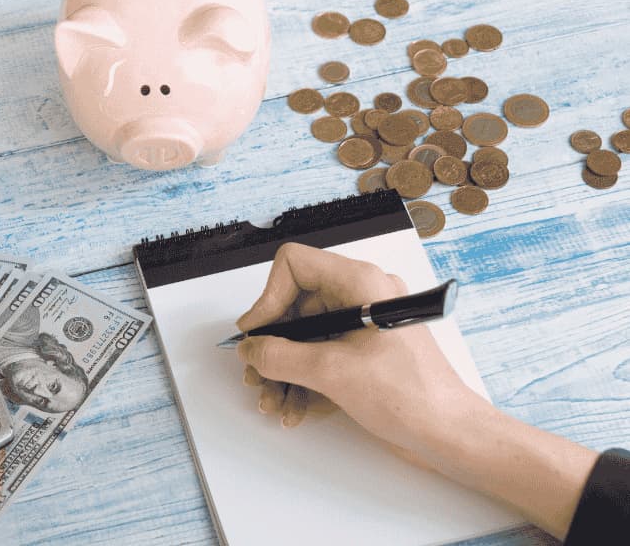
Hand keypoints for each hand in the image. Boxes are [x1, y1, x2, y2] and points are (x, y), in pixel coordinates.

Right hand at [236, 242, 482, 464]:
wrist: (449, 434)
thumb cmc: (411, 395)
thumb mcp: (332, 372)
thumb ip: (281, 355)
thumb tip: (250, 348)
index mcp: (360, 283)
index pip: (294, 265)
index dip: (268, 297)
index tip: (257, 333)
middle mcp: (360, 296)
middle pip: (294, 305)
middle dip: (272, 344)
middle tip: (256, 374)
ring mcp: (362, 325)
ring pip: (304, 336)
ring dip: (283, 370)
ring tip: (272, 401)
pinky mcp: (363, 353)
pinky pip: (320, 356)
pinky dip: (303, 381)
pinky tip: (294, 410)